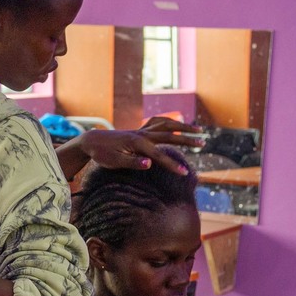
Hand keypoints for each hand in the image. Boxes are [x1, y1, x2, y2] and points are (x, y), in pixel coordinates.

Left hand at [78, 119, 202, 174]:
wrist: (91, 141)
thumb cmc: (101, 154)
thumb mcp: (114, 161)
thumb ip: (133, 162)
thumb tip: (150, 163)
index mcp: (137, 144)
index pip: (159, 155)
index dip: (172, 165)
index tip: (185, 173)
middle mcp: (142, 134)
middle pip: (169, 136)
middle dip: (187, 140)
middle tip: (203, 143)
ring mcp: (141, 130)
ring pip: (166, 125)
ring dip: (183, 127)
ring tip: (198, 130)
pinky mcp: (139, 131)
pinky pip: (158, 123)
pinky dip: (170, 122)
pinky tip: (177, 125)